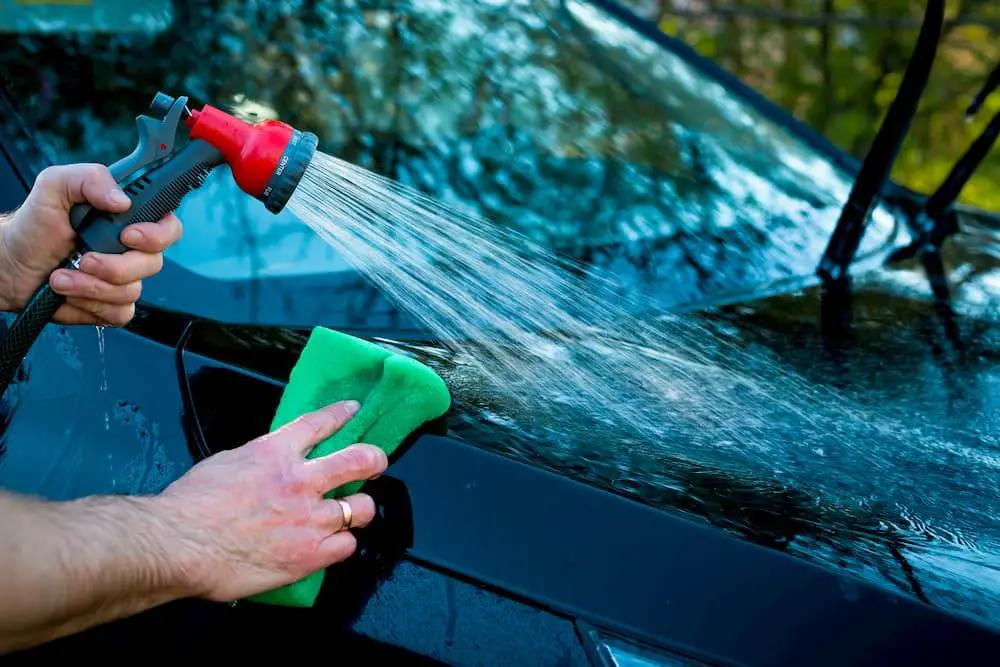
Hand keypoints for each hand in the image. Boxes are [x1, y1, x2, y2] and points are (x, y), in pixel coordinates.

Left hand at [0, 163, 181, 324]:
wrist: (10, 265)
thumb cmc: (33, 226)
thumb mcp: (55, 186)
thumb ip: (90, 178)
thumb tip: (121, 199)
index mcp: (127, 220)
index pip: (168, 227)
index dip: (156, 235)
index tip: (127, 236)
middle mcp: (131, 251)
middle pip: (152, 264)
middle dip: (114, 266)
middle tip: (83, 258)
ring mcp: (124, 280)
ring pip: (132, 291)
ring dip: (91, 286)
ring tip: (61, 277)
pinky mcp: (112, 306)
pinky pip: (120, 313)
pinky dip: (90, 305)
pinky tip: (69, 293)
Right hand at [155, 400, 387, 601]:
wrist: (179, 544)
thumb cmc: (191, 505)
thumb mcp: (226, 463)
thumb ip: (258, 462)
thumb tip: (268, 466)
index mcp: (276, 452)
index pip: (319, 423)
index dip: (340, 414)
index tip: (353, 410)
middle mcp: (300, 481)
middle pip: (359, 460)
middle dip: (374, 459)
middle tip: (376, 463)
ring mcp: (309, 518)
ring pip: (361, 508)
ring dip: (358, 509)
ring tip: (352, 512)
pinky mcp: (310, 554)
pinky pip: (346, 545)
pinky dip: (341, 544)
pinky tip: (331, 544)